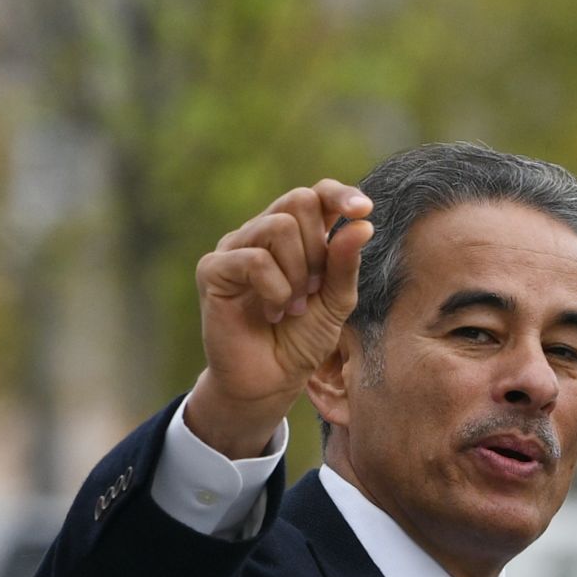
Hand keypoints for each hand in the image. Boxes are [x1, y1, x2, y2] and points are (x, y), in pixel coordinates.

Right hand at [179, 180, 371, 457]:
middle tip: (313, 289)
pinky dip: (275, 290)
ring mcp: (234, 248)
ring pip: (278, 227)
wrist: (269, 382)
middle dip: (317, 249)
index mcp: (294, 236)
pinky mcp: (213, 269)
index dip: (340, 194)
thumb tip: (362, 222)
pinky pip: (255, 259)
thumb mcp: (335, 302)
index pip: (315, 193)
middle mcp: (261, 233)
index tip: (363, 209)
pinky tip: (272, 312)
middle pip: (298, 201)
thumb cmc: (300, 341)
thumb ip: (345, 264)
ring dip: (297, 273)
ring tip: (292, 307)